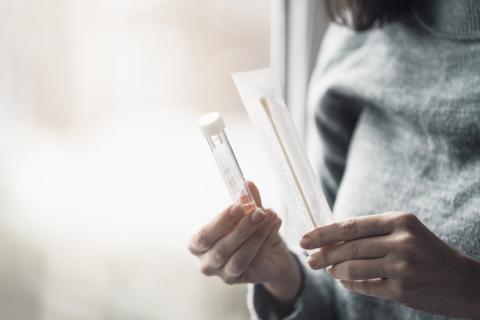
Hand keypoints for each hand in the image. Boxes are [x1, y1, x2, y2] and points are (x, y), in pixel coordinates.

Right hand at [189, 182, 300, 304]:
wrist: (269, 253)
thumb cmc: (249, 232)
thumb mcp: (247, 214)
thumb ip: (246, 202)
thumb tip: (248, 184)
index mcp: (199, 244)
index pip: (205, 236)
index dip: (221, 221)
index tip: (238, 206)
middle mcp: (207, 262)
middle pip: (222, 248)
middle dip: (242, 228)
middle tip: (259, 212)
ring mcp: (224, 274)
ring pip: (239, 257)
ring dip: (256, 235)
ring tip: (269, 217)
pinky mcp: (242, 279)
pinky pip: (253, 263)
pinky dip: (264, 242)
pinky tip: (273, 226)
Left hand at [300, 212, 479, 317]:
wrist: (465, 281)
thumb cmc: (428, 252)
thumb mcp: (406, 231)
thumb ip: (373, 232)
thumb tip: (332, 237)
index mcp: (399, 220)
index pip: (350, 226)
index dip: (323, 233)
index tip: (304, 239)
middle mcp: (401, 241)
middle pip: (348, 247)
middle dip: (323, 254)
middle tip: (309, 259)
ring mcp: (402, 266)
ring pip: (353, 268)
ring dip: (335, 270)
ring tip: (327, 270)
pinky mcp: (403, 289)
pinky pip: (365, 286)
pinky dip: (350, 284)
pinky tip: (343, 282)